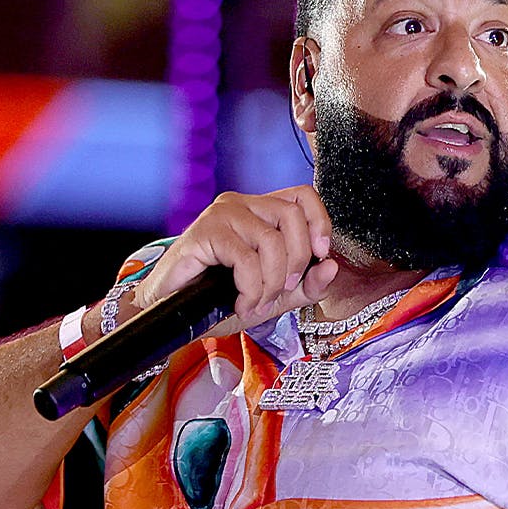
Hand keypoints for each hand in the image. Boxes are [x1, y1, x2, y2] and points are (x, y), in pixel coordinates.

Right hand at [131, 186, 339, 325]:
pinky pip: (245, 257)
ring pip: (271, 240)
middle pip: (292, 216)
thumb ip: (307, 285)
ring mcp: (222, 214)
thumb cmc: (220, 299)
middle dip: (296, 262)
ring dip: (270, 282)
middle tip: (281, 291)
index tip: (320, 257)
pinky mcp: (205, 231)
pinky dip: (250, 287)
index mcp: (260, 211)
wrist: (174, 312)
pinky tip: (241, 302)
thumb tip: (333, 267)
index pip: (303, 196)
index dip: (320, 223)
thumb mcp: (275, 296)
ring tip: (256, 302)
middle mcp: (242, 204)